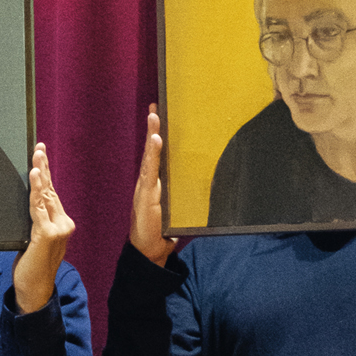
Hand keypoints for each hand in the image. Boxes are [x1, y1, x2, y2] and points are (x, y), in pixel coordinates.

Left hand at [12, 143, 74, 313]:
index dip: (45, 172)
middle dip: (43, 166)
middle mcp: (63, 223)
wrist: (35, 289)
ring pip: (46, 196)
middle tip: (38, 147)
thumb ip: (35, 222)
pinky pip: (38, 208)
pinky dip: (36, 191)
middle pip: (50, 189)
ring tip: (37, 156)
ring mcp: (58, 229)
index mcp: (60, 222)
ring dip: (40, 174)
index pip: (51, 192)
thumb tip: (28, 203)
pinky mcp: (48, 234)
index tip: (40, 153)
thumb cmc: (32, 266)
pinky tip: (35, 177)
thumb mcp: (34, 239)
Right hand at [129, 105, 173, 265]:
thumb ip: (186, 195)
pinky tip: (154, 140)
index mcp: (156, 183)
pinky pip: (149, 170)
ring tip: (154, 116)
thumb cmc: (164, 230)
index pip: (158, 154)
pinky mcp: (146, 194)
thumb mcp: (179, 208)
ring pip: (149, 156)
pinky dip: (152, 154)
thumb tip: (209, 184)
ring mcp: (146, 186)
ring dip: (152, 135)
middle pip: (152, 150)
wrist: (151, 249)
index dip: (158, 135)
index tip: (160, 115)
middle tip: (155, 106)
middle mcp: (149, 181)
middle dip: (153, 128)